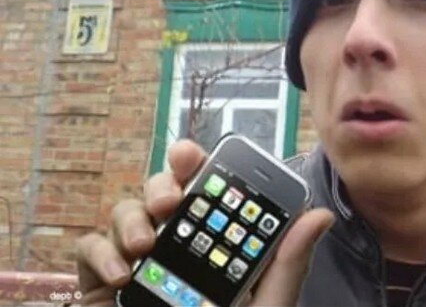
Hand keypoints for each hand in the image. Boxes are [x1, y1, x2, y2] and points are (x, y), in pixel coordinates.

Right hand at [76, 139, 334, 305]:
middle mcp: (176, 247)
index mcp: (216, 246)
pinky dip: (100, 252)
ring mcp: (137, 263)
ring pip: (125, 211)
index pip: (209, 195)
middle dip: (163, 182)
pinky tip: (120, 276)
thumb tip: (319, 214)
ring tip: (145, 244)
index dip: (201, 167)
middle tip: (171, 198)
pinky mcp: (101, 285)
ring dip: (132, 217)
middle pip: (165, 193)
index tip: (194, 155)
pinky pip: (89, 249)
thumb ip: (287, 265)